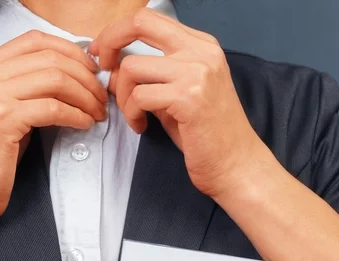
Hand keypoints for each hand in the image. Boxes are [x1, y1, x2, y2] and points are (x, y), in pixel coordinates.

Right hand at [0, 30, 107, 228]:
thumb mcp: (1, 113)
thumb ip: (24, 88)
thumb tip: (72, 75)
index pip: (34, 41)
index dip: (70, 51)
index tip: (91, 70)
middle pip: (49, 58)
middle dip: (85, 76)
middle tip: (102, 96)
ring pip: (55, 79)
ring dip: (85, 96)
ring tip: (97, 112)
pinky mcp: (1, 119)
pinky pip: (53, 108)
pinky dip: (77, 114)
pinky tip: (85, 124)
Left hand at [90, 9, 272, 197]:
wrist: (236, 163)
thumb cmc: (206, 133)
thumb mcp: (177, 94)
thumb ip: (150, 77)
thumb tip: (113, 70)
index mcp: (201, 45)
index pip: (150, 18)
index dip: (118, 32)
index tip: (104, 53)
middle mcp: (201, 51)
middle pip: (140, 23)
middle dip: (109, 42)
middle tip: (102, 68)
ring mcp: (197, 72)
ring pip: (132, 67)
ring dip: (122, 96)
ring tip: (133, 116)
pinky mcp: (189, 97)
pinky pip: (139, 96)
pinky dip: (131, 114)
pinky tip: (141, 126)